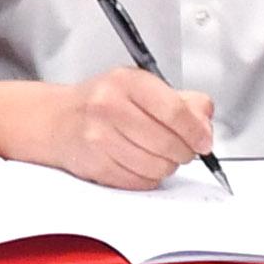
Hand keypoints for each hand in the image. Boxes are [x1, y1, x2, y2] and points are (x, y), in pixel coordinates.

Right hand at [18, 67, 215, 189]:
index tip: (204, 141)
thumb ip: (182, 101)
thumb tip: (205, 124)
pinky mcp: (96, 165)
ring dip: (166, 165)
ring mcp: (100, 137)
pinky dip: (148, 177)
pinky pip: (140, 181)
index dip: (196, 131)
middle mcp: (110, 106)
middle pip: (168, 143)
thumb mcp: (141, 86)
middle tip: (183, 149)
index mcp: (127, 82)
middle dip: (184, 152)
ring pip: (157, 166)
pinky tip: (140, 163)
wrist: (58, 120)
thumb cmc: (103, 102)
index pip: (174, 111)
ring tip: (157, 154)